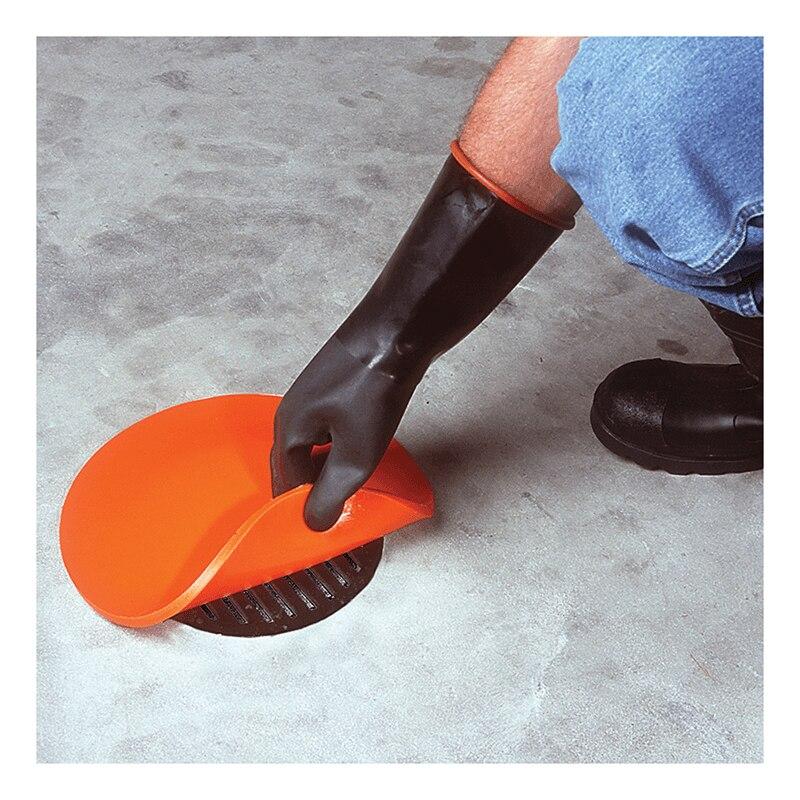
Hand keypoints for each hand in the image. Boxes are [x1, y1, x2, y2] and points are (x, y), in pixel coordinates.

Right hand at [270, 336, 415, 530]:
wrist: (396, 334)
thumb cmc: (371, 391)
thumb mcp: (354, 456)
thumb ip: (330, 494)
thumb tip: (312, 524)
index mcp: (288, 429)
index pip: (286, 483)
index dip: (304, 507)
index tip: (324, 527)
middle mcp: (293, 411)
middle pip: (295, 463)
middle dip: (313, 488)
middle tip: (336, 510)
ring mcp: (314, 395)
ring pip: (313, 446)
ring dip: (327, 468)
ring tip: (349, 487)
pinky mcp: (336, 386)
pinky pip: (328, 428)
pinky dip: (338, 447)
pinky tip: (359, 452)